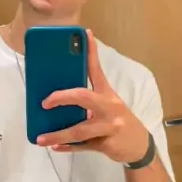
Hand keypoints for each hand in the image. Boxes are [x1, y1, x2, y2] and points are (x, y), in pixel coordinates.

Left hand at [37, 29, 149, 163]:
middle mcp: (109, 107)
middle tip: (45, 102)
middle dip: (63, 98)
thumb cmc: (118, 122)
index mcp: (107, 94)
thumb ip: (89, 101)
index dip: (91, 51)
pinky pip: (83, 145)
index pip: (97, 69)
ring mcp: (109, 126)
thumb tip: (59, 98)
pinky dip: (68, 147)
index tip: (85, 33)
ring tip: (41, 138)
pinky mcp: (107, 143)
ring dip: (59, 135)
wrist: (139, 147)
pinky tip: (55, 147)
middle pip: (84, 97)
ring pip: (80, 129)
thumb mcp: (109, 106)